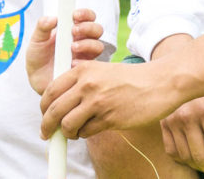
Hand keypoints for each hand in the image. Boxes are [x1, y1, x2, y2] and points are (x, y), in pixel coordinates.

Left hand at [25, 7, 106, 94]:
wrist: (36, 80)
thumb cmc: (38, 57)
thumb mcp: (36, 41)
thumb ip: (42, 27)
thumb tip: (53, 18)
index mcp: (72, 30)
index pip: (87, 17)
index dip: (85, 14)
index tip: (75, 15)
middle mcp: (83, 41)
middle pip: (97, 29)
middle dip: (88, 27)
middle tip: (74, 31)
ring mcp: (85, 56)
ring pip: (98, 46)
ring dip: (87, 44)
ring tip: (73, 47)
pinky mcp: (85, 70)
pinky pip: (92, 65)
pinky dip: (83, 62)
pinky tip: (72, 63)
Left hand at [39, 61, 184, 141]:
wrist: (159, 83)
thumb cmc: (132, 78)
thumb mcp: (103, 70)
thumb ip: (82, 82)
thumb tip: (60, 103)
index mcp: (83, 70)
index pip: (50, 90)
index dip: (43, 107)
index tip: (43, 116)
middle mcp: (87, 85)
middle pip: (53, 110)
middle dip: (47, 125)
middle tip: (46, 133)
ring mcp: (98, 102)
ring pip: (67, 124)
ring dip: (67, 133)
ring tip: (74, 133)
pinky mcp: (109, 118)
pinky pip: (86, 132)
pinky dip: (84, 134)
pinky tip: (91, 129)